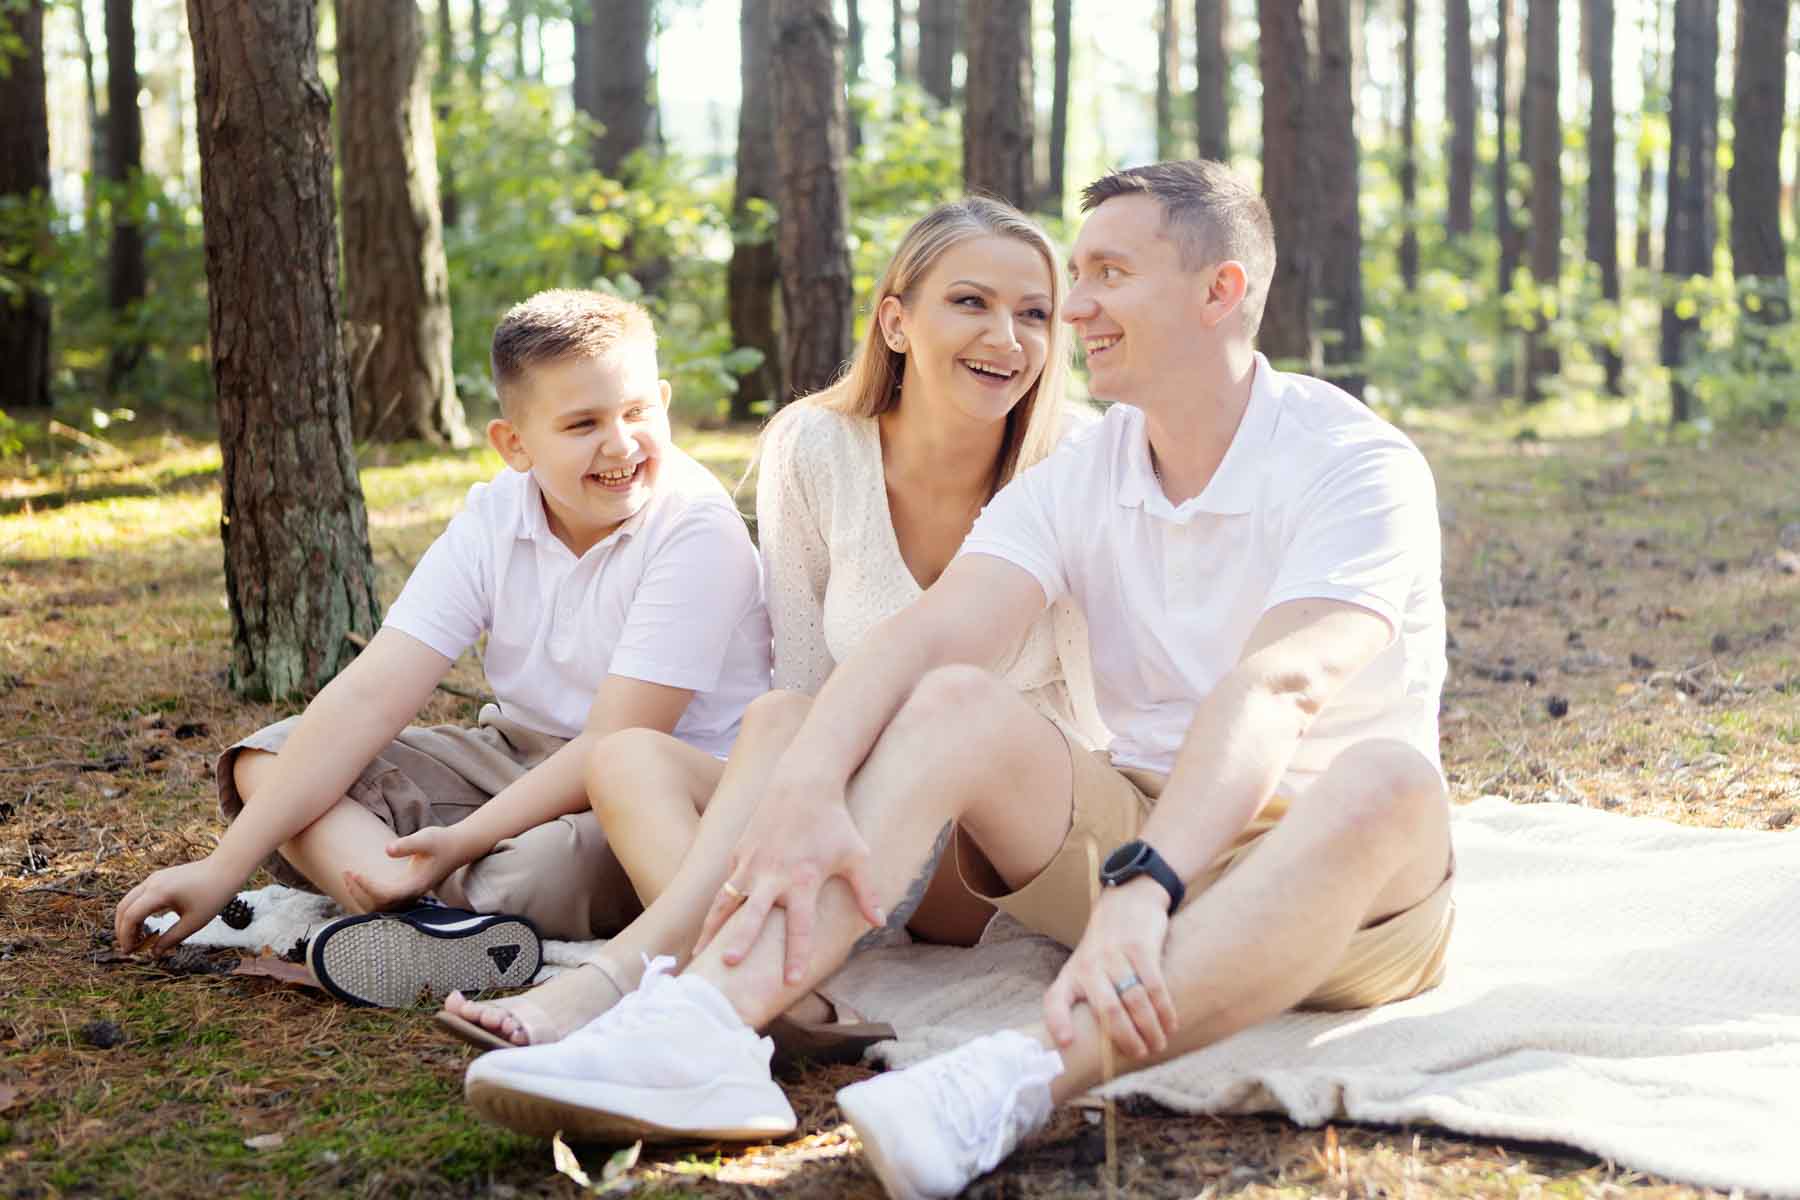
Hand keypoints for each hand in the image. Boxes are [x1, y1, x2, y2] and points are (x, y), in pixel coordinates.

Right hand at [114, 856, 243, 954]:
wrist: (226, 869)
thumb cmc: (214, 895)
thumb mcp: (194, 922)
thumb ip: (171, 939)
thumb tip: (154, 953)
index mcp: (159, 893)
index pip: (131, 916)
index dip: (126, 936)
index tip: (130, 952)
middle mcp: (152, 883)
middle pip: (124, 907)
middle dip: (122, 930)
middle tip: (131, 948)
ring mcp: (154, 878)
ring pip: (129, 900)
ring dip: (129, 920)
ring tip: (139, 939)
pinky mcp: (159, 878)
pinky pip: (139, 896)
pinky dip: (137, 911)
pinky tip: (147, 925)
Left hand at [342, 825, 472, 912]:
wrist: (458, 846)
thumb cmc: (442, 840)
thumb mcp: (426, 838)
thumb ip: (407, 844)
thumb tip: (387, 850)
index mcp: (415, 886)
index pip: (385, 894)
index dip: (366, 886)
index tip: (353, 871)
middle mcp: (411, 895)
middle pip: (378, 906)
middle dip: (358, 892)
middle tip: (346, 872)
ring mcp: (408, 895)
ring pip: (379, 908)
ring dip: (360, 896)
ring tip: (348, 876)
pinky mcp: (406, 891)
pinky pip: (382, 902)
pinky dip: (367, 896)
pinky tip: (358, 882)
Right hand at [694, 775, 885, 985]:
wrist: (803, 782)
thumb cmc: (835, 822)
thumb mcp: (857, 855)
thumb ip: (866, 892)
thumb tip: (880, 923)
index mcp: (804, 879)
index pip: (801, 925)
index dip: (797, 954)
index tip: (792, 981)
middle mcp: (773, 874)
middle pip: (754, 914)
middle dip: (741, 940)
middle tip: (728, 965)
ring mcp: (751, 863)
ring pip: (726, 902)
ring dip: (711, 929)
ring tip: (696, 955)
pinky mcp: (739, 853)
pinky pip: (726, 885)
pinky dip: (715, 908)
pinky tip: (706, 930)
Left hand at [1043, 877, 1178, 1059]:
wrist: (1126, 901)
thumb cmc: (1104, 947)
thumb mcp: (1084, 967)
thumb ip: (1087, 998)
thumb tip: (1096, 1043)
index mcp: (1072, 974)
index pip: (1055, 1000)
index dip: (1058, 1022)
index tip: (1067, 1042)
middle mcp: (1090, 965)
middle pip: (1108, 1010)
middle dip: (1126, 1038)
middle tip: (1140, 1055)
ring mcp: (1115, 955)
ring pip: (1135, 1001)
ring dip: (1149, 1028)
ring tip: (1158, 1044)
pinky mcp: (1140, 947)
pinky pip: (1155, 986)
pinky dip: (1164, 1009)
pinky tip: (1170, 1024)